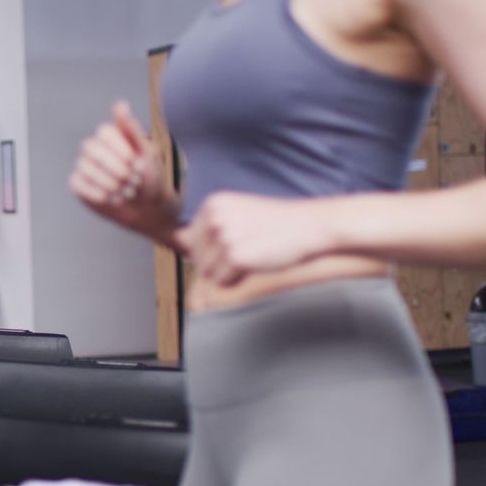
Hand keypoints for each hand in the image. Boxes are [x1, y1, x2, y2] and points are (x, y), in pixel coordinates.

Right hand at [69, 100, 176, 241]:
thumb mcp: (147, 152)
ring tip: (124, 192)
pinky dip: (94, 192)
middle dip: (112, 166)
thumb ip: (132, 129)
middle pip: (90, 148)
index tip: (134, 162)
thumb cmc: (150, 179)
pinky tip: (110, 199)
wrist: (149, 209)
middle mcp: (95, 149)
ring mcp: (84, 166)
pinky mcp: (78, 185)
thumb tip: (119, 104)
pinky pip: (77, 183)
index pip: (104, 132)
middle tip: (130, 180)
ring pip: (84, 166)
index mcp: (111, 137)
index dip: (118, 148)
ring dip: (106, 181)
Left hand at [175, 192, 334, 286]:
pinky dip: (236, 280)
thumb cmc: (275, 223)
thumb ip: (207, 226)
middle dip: (217, 262)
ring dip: (226, 272)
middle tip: (246, 249)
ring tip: (251, 255)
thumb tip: (175, 239)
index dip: (209, 248)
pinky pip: (221, 282)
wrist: (311, 225)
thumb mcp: (236, 213)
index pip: (187, 239)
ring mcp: (224, 237)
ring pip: (206, 272)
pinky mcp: (235, 257)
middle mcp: (214, 218)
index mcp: (212, 204)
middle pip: (195, 257)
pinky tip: (255, 264)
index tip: (235, 240)